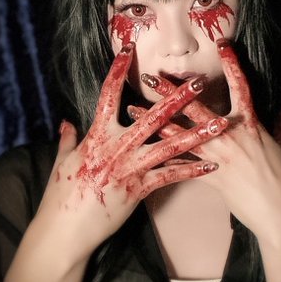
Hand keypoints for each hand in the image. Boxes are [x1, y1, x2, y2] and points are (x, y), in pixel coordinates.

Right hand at [36, 42, 227, 260]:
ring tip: (220, 124)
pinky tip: (211, 166)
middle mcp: (116, 147)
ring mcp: (130, 168)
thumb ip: (68, 140)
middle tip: (198, 82)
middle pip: (151, 117)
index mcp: (96, 136)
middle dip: (177, 98)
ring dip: (197, 133)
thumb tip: (67, 123)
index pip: (108, 96)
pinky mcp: (139, 190)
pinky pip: (170, 177)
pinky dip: (191, 171)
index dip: (118, 71)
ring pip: (170, 146)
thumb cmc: (60, 197)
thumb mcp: (62, 163)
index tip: (129, 50)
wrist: (65, 230)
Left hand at [130, 39, 280, 240]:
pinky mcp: (209, 177)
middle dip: (171, 91)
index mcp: (251, 123)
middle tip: (151, 77)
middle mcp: (230, 135)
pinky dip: (164, 156)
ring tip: (133, 110)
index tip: (221, 44)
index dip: (232, 63)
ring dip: (154, 121)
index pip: (241, 85)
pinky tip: (144, 150)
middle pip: (196, 107)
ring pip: (179, 133)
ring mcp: (217, 155)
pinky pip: (182, 165)